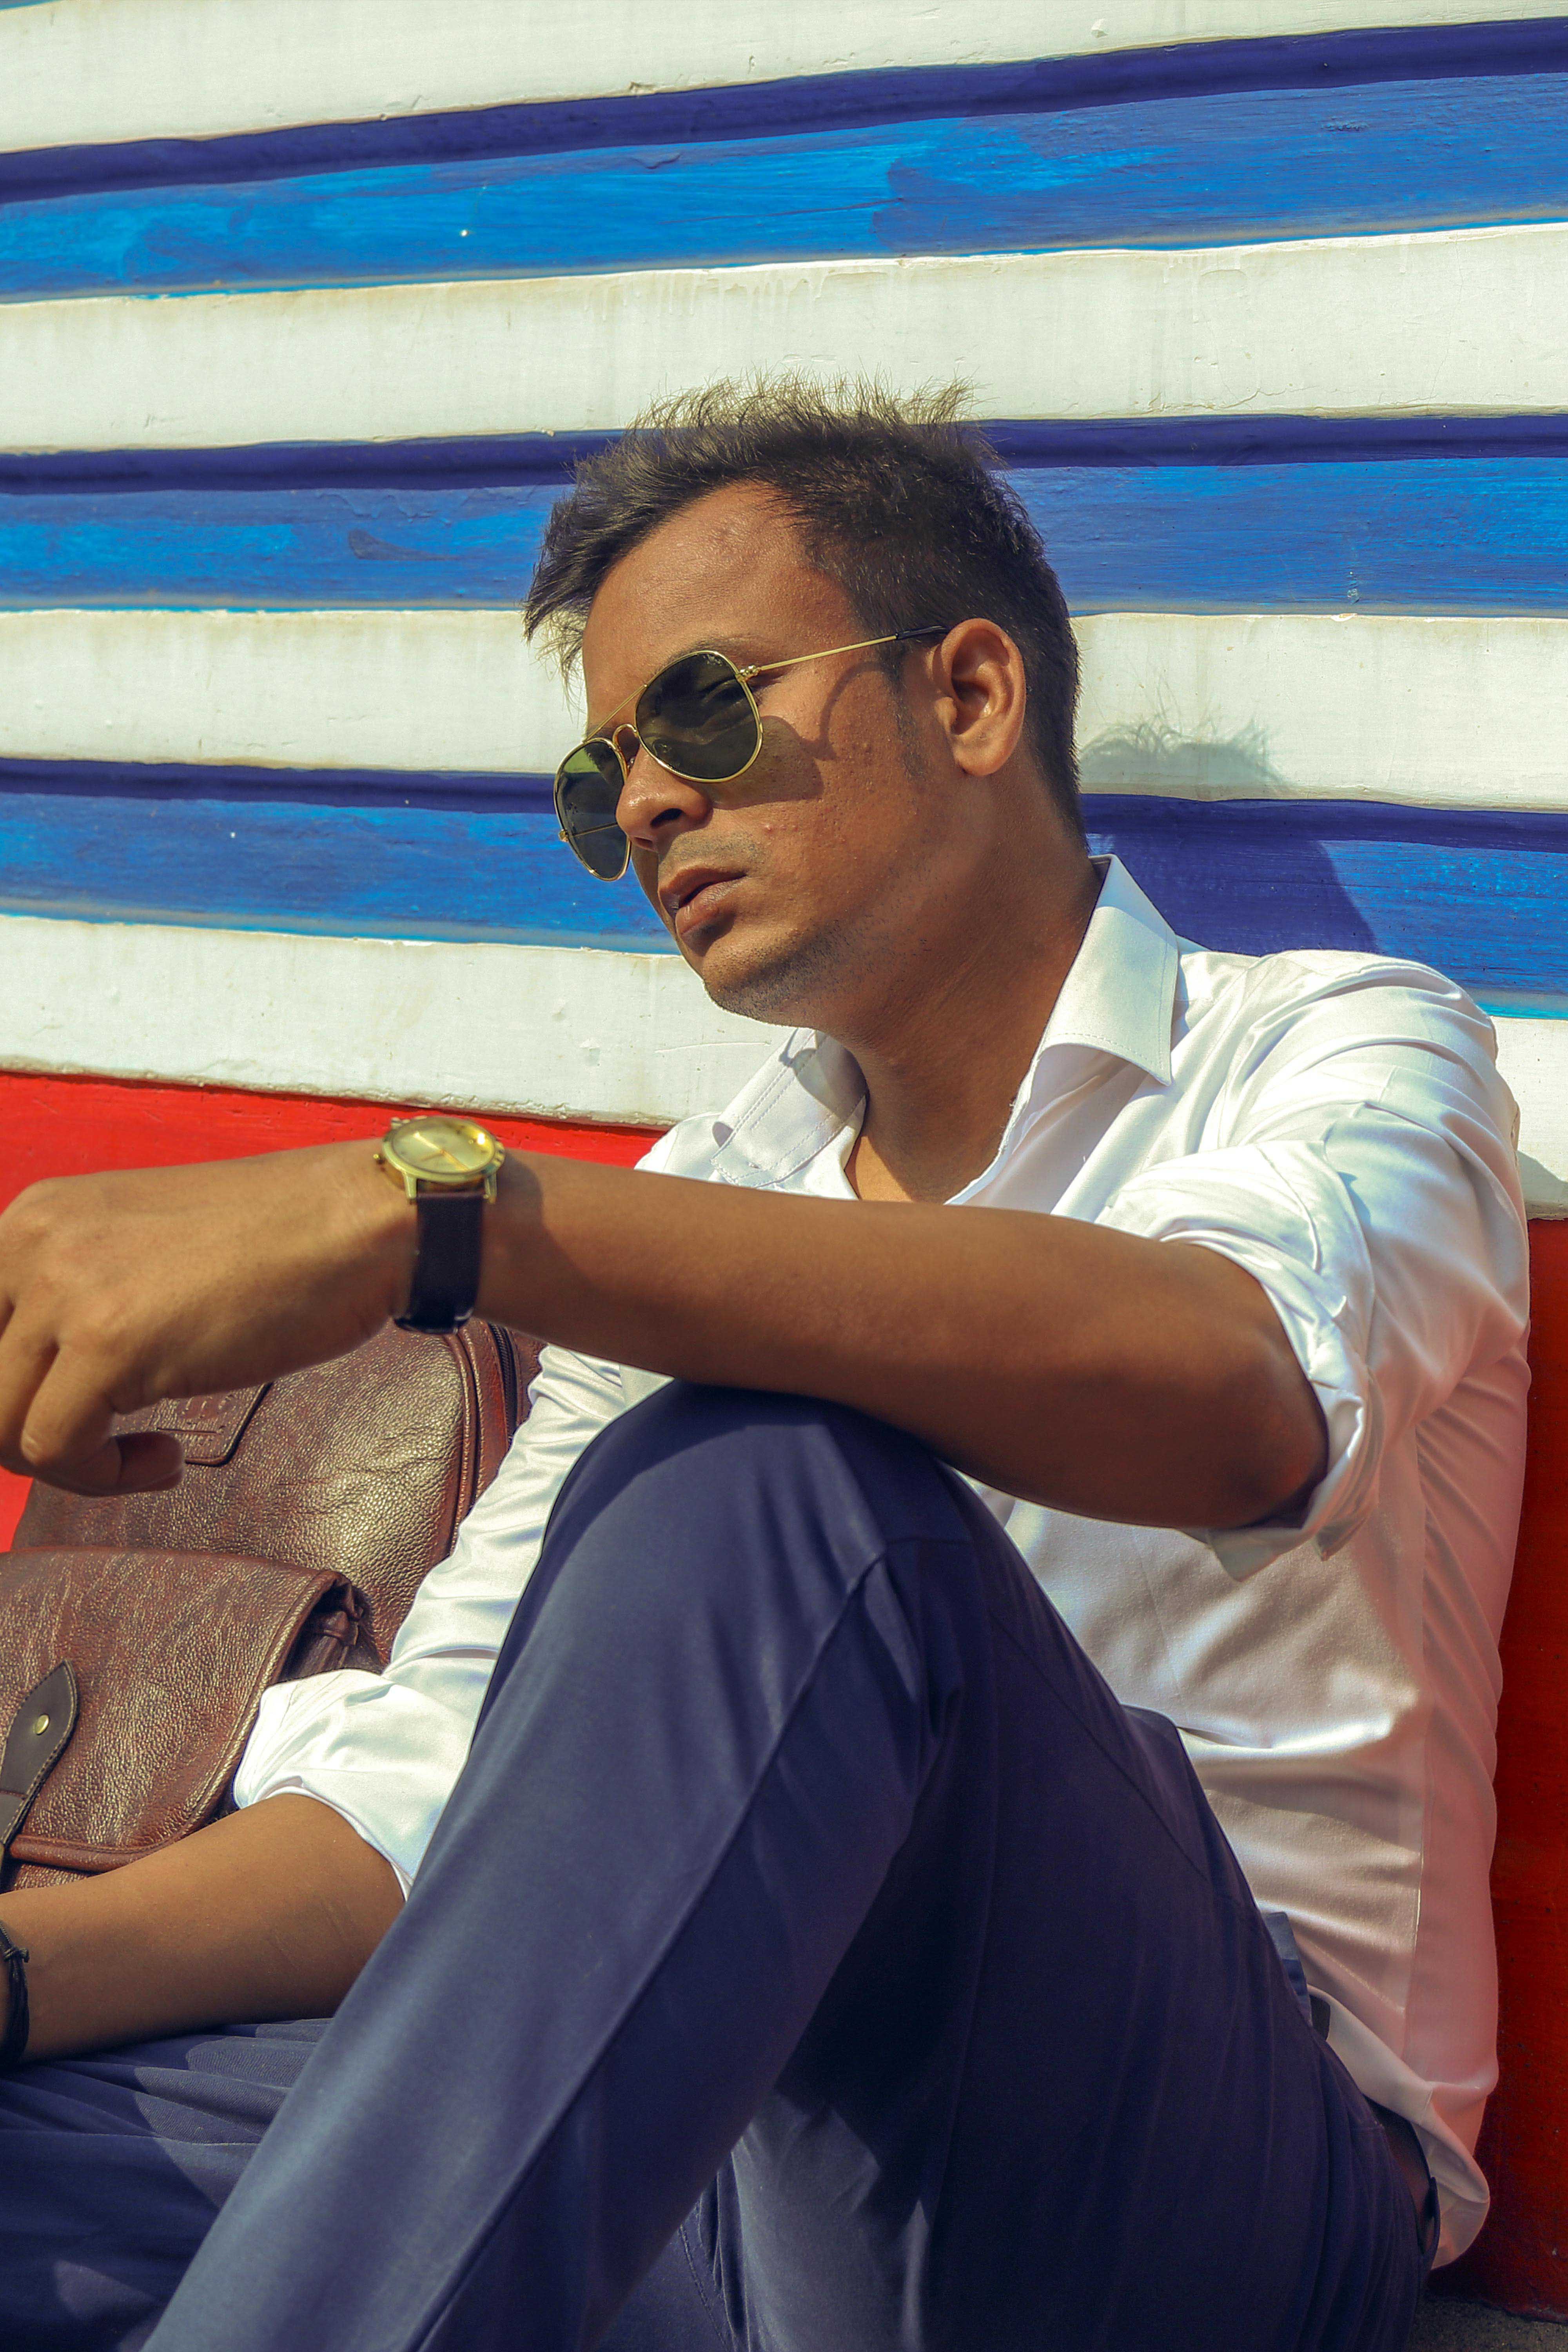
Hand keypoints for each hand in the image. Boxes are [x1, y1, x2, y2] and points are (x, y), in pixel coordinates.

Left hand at [0, 1143, 414, 1495]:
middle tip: (103, 1441)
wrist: (359, 1223)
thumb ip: (83, 1291)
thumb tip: (48, 1375)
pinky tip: (164, 1457)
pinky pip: (53, 1449)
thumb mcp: (146, 1248)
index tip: (75, 1411)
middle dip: (32, 1432)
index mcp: (37, 1215)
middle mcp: (34, 1241)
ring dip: (65, 1462)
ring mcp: (66, 1289)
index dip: (16, 1391)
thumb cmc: (283, 1241)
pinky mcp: (108, 1341)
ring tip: (138, 1453)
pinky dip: (102, 1477)